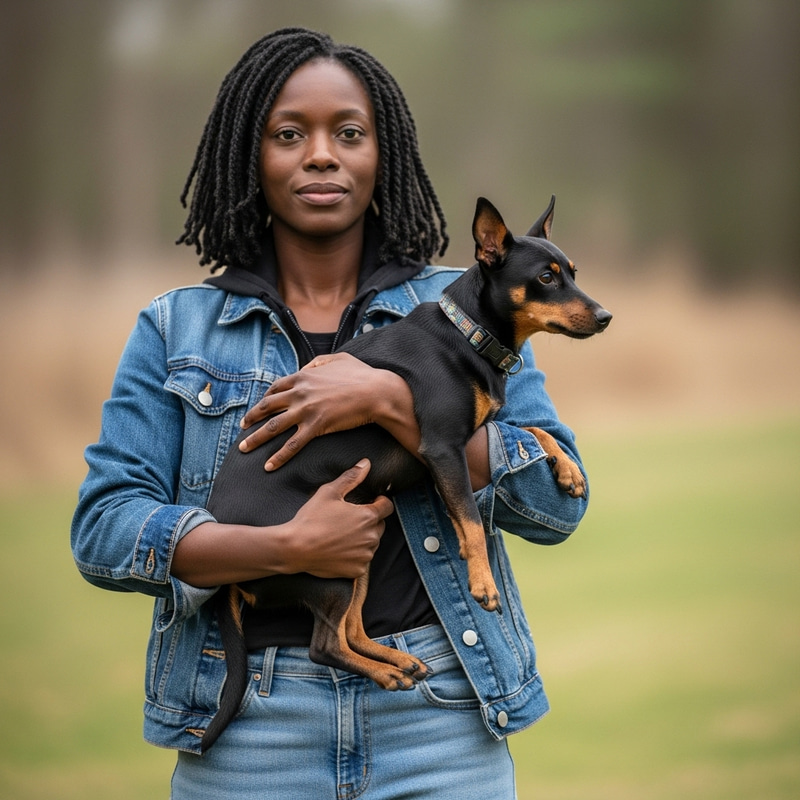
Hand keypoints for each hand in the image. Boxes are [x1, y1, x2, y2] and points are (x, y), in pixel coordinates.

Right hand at [171, 459, 391, 586]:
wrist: (285, 551)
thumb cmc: (304, 516)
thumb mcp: (325, 492)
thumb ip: (348, 477)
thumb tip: (366, 463)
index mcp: (365, 517)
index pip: (384, 507)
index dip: (375, 501)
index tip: (366, 498)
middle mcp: (368, 539)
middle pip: (377, 526)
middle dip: (365, 520)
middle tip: (344, 516)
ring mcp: (360, 558)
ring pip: (368, 544)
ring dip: (357, 537)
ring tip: (333, 531)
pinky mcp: (350, 573)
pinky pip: (356, 561)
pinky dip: (349, 555)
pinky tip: (330, 548)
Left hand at [238, 352, 419, 469]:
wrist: (376, 392)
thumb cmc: (362, 375)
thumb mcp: (338, 359)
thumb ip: (319, 362)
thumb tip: (307, 368)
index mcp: (303, 376)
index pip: (276, 389)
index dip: (265, 399)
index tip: (260, 407)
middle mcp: (299, 392)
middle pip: (267, 406)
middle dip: (251, 417)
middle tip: (242, 426)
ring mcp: (306, 410)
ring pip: (273, 427)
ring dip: (255, 438)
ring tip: (243, 448)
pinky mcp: (316, 426)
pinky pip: (292, 444)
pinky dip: (278, 456)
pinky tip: (269, 466)